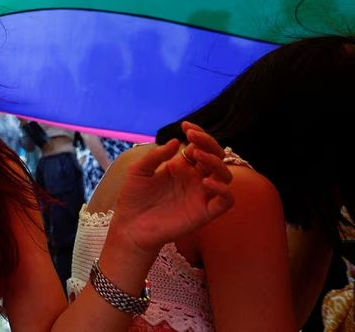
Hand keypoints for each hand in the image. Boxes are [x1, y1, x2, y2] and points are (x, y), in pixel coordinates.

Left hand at [111, 121, 233, 253]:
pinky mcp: (204, 213)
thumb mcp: (139, 171)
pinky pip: (225, 201)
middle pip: (216, 157)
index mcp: (181, 168)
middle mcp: (194, 180)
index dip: (198, 134)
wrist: (129, 227)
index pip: (199, 147)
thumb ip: (156, 156)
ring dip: (216, 162)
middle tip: (193, 136)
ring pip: (225, 176)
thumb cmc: (134, 198)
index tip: (186, 126)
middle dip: (209, 143)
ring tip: (198, 155)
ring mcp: (200, 196)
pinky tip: (207, 182)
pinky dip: (223, 190)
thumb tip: (176, 141)